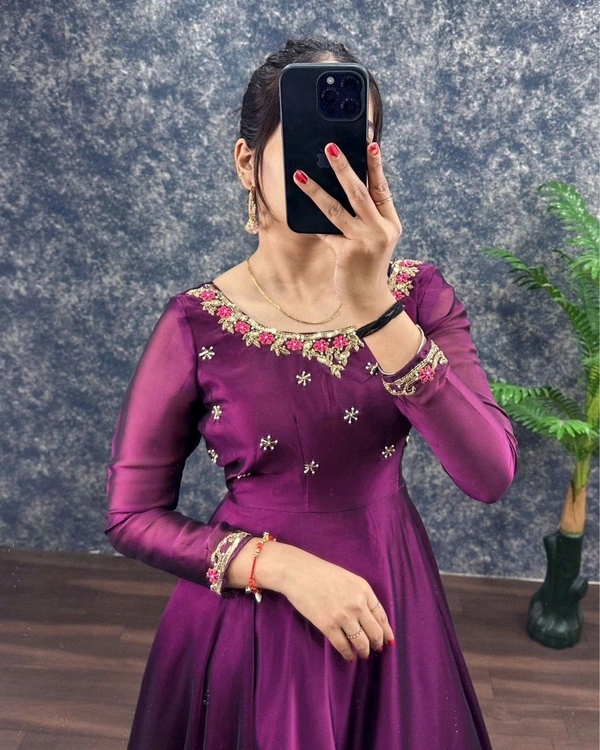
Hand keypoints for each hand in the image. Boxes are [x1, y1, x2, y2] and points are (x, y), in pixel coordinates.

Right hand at [277, 545, 395, 662]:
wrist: (299, 573)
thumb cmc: (322, 573)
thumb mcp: (348, 578)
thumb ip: (360, 595)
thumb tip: (368, 616)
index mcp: (364, 590)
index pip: (381, 615)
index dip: (387, 631)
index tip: (389, 641)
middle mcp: (357, 604)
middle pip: (375, 631)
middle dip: (378, 643)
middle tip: (377, 649)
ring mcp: (343, 616)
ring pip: (361, 642)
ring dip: (364, 651)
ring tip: (364, 654)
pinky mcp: (327, 626)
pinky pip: (343, 646)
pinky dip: (348, 654)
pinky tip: (349, 657)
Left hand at [293, 141, 402, 314]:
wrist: (368, 300)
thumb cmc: (367, 268)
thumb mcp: (373, 241)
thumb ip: (363, 220)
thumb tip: (337, 192)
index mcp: (390, 224)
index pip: (383, 189)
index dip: (376, 166)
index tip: (370, 144)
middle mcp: (381, 230)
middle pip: (360, 192)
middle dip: (344, 167)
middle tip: (330, 148)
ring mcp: (365, 242)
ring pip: (336, 209)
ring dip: (315, 190)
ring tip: (299, 175)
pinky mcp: (347, 253)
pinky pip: (325, 232)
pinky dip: (313, 224)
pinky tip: (299, 215)